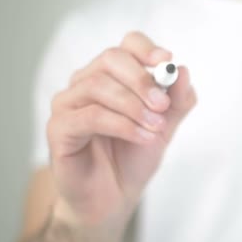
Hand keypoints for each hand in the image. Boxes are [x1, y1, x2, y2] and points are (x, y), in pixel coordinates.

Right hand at [47, 32, 195, 229]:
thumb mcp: (164, 126)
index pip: (127, 45)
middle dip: (142, 80)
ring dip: (134, 106)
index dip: (146, 48)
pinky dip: (122, 125)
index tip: (166, 61)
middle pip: (111, 59)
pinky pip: (90, 116)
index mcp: (113, 75)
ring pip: (99, 86)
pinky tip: (143, 137)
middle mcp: (86, 82)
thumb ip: (176, 100)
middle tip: (162, 105)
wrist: (114, 197)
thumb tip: (183, 70)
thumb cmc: (134, 156)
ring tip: (156, 128)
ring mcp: (68, 103)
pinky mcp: (58, 128)